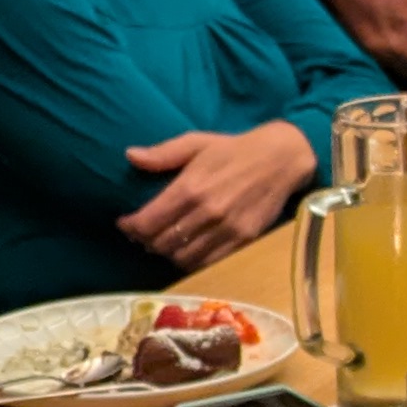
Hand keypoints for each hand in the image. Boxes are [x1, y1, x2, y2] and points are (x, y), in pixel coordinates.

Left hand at [119, 121, 317, 269]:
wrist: (281, 159)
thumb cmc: (234, 149)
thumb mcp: (197, 142)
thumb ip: (163, 153)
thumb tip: (130, 156)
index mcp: (190, 188)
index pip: (148, 222)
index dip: (130, 227)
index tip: (125, 223)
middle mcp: (206, 213)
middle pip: (162, 243)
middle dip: (146, 241)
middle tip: (142, 234)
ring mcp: (226, 230)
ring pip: (182, 257)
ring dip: (167, 253)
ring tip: (163, 243)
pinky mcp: (242, 241)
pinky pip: (208, 263)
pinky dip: (191, 261)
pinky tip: (187, 250)